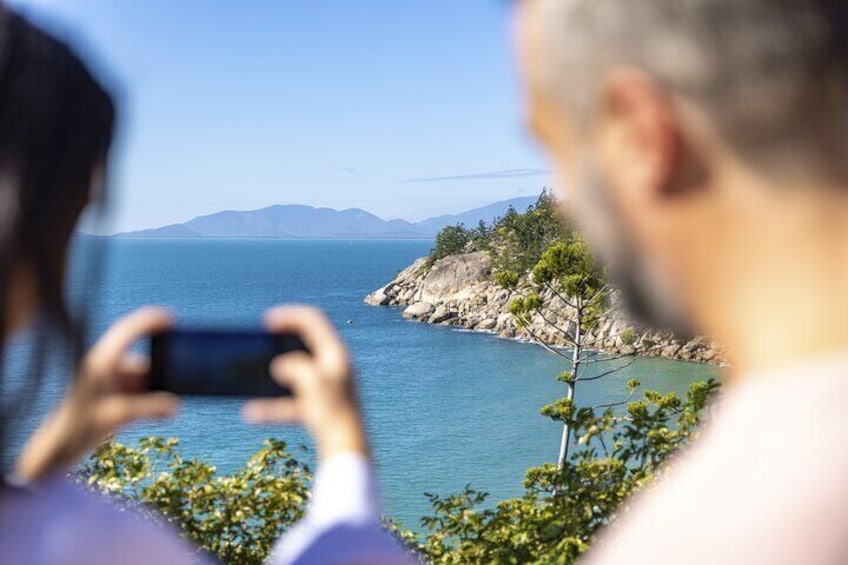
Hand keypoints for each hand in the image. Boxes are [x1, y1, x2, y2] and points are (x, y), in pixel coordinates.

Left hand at [15, 307, 179, 481]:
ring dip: (157, 390)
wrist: (55, 451)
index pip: (128, 331)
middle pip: (142, 361)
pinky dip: (151, 400)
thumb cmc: (75, 429)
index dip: (150, 321)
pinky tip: (164, 412)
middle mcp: (105, 368)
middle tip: (182, 375)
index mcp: (101, 362)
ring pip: (142, 379)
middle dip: (162, 370)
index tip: (173, 319)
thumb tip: (175, 407)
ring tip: (174, 401)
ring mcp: (108, 383)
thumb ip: (148, 410)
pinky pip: (138, 393)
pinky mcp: (111, 398)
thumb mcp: (115, 416)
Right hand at [243, 306, 367, 461]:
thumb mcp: (311, 382)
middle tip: (261, 342)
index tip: (266, 322)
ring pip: (297, 373)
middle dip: (282, 342)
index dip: (290, 316)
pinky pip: (292, 402)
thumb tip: (280, 366)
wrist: (347, 451)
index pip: (315, 321)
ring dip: (274, 374)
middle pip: (306, 344)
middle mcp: (335, 368)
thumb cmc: (333, 413)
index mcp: (336, 354)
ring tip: (253, 374)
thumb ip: (295, 366)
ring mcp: (328, 388)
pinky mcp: (321, 409)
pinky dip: (273, 405)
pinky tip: (251, 412)